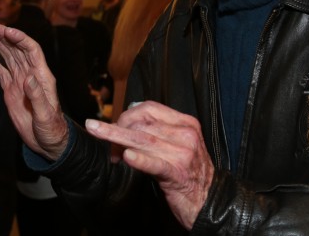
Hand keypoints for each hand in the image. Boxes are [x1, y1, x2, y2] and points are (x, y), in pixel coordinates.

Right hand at [0, 22, 68, 160]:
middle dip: (6, 36)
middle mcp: (31, 75)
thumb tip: (28, 78)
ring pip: (10, 58)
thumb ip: (37, 96)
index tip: (7, 31)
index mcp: (42, 76)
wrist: (48, 142)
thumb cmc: (51, 129)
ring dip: (0, 45)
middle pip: (18, 50)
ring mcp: (21, 82)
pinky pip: (2, 73)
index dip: (20, 38)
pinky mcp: (12, 91)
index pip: (31, 50)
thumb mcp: (45, 115)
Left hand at [85, 101, 213, 229]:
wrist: (209, 201)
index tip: (113, 126)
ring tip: (99, 136)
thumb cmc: (187, 173)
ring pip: (143, 140)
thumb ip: (154, 133)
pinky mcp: (178, 175)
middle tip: (105, 142)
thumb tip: (121, 126)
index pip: (149, 108)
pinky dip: (139, 160)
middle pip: (143, 123)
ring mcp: (183, 154)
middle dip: (118, 130)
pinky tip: (126, 157)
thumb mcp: (176, 146)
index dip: (126, 115)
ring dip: (116, 139)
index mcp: (186, 123)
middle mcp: (186, 135)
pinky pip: (155, 164)